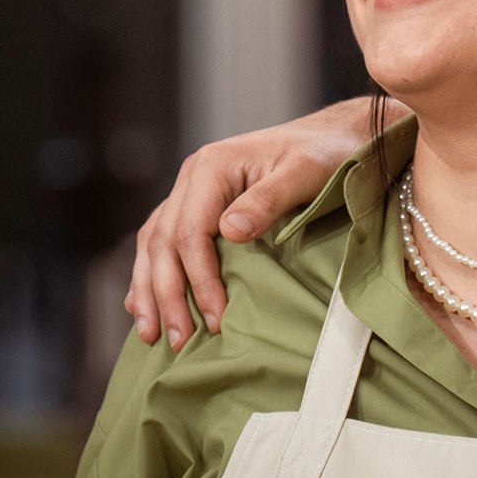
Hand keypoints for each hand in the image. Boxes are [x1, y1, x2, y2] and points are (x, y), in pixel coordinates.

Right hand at [125, 97, 385, 348]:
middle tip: (175, 341)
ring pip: (154, 243)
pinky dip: (151, 272)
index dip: (199, 280)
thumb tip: (230, 231)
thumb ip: (267, 200)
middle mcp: (193, 176)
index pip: (190, 232)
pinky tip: (144, 301)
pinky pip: (162, 239)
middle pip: (163, 242)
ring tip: (152, 333)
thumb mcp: (304, 173)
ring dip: (149, 290)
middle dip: (166, 295)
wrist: (332, 135)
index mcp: (211, 167)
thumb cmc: (324, 154)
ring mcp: (192, 189)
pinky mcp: (199, 203)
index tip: (215, 318)